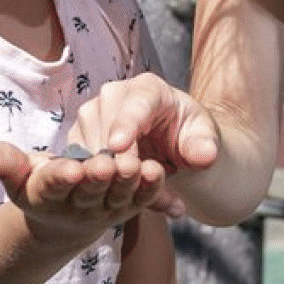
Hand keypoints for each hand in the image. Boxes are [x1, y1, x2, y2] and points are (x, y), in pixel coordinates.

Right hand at [0, 141, 168, 248]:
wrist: (63, 222)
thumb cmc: (36, 186)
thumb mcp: (17, 175)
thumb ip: (3, 162)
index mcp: (47, 195)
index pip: (54, 184)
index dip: (61, 177)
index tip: (70, 168)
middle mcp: (78, 206)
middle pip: (90, 191)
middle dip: (98, 178)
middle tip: (106, 164)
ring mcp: (105, 209)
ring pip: (119, 196)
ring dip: (130, 183)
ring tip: (139, 165)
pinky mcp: (128, 207)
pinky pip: (142, 199)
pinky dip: (152, 189)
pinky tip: (159, 172)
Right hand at [69, 75, 220, 210]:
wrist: (172, 145)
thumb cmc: (187, 134)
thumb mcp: (203, 137)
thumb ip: (204, 146)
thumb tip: (204, 155)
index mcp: (147, 88)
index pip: (134, 105)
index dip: (124, 126)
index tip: (117, 147)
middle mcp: (113, 96)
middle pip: (104, 129)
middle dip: (117, 163)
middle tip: (138, 189)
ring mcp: (92, 116)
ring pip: (90, 150)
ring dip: (111, 178)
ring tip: (141, 195)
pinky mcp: (79, 138)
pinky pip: (82, 165)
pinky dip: (100, 184)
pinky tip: (122, 195)